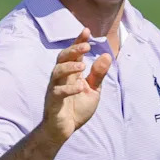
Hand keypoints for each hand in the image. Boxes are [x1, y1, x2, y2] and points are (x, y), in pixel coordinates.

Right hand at [42, 28, 111, 143]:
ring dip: (69, 66)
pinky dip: (69, 89)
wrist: (64, 129)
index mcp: (71, 73)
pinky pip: (58, 92)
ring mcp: (55, 88)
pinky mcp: (53, 101)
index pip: (74, 53)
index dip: (79, 41)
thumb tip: (106, 55)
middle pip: (62, 57)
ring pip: (57, 71)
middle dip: (73, 49)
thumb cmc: (77, 108)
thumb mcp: (92, 90)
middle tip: (86, 46)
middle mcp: (61, 78)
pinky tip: (80, 87)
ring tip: (82, 66)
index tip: (87, 30)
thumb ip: (98, 74)